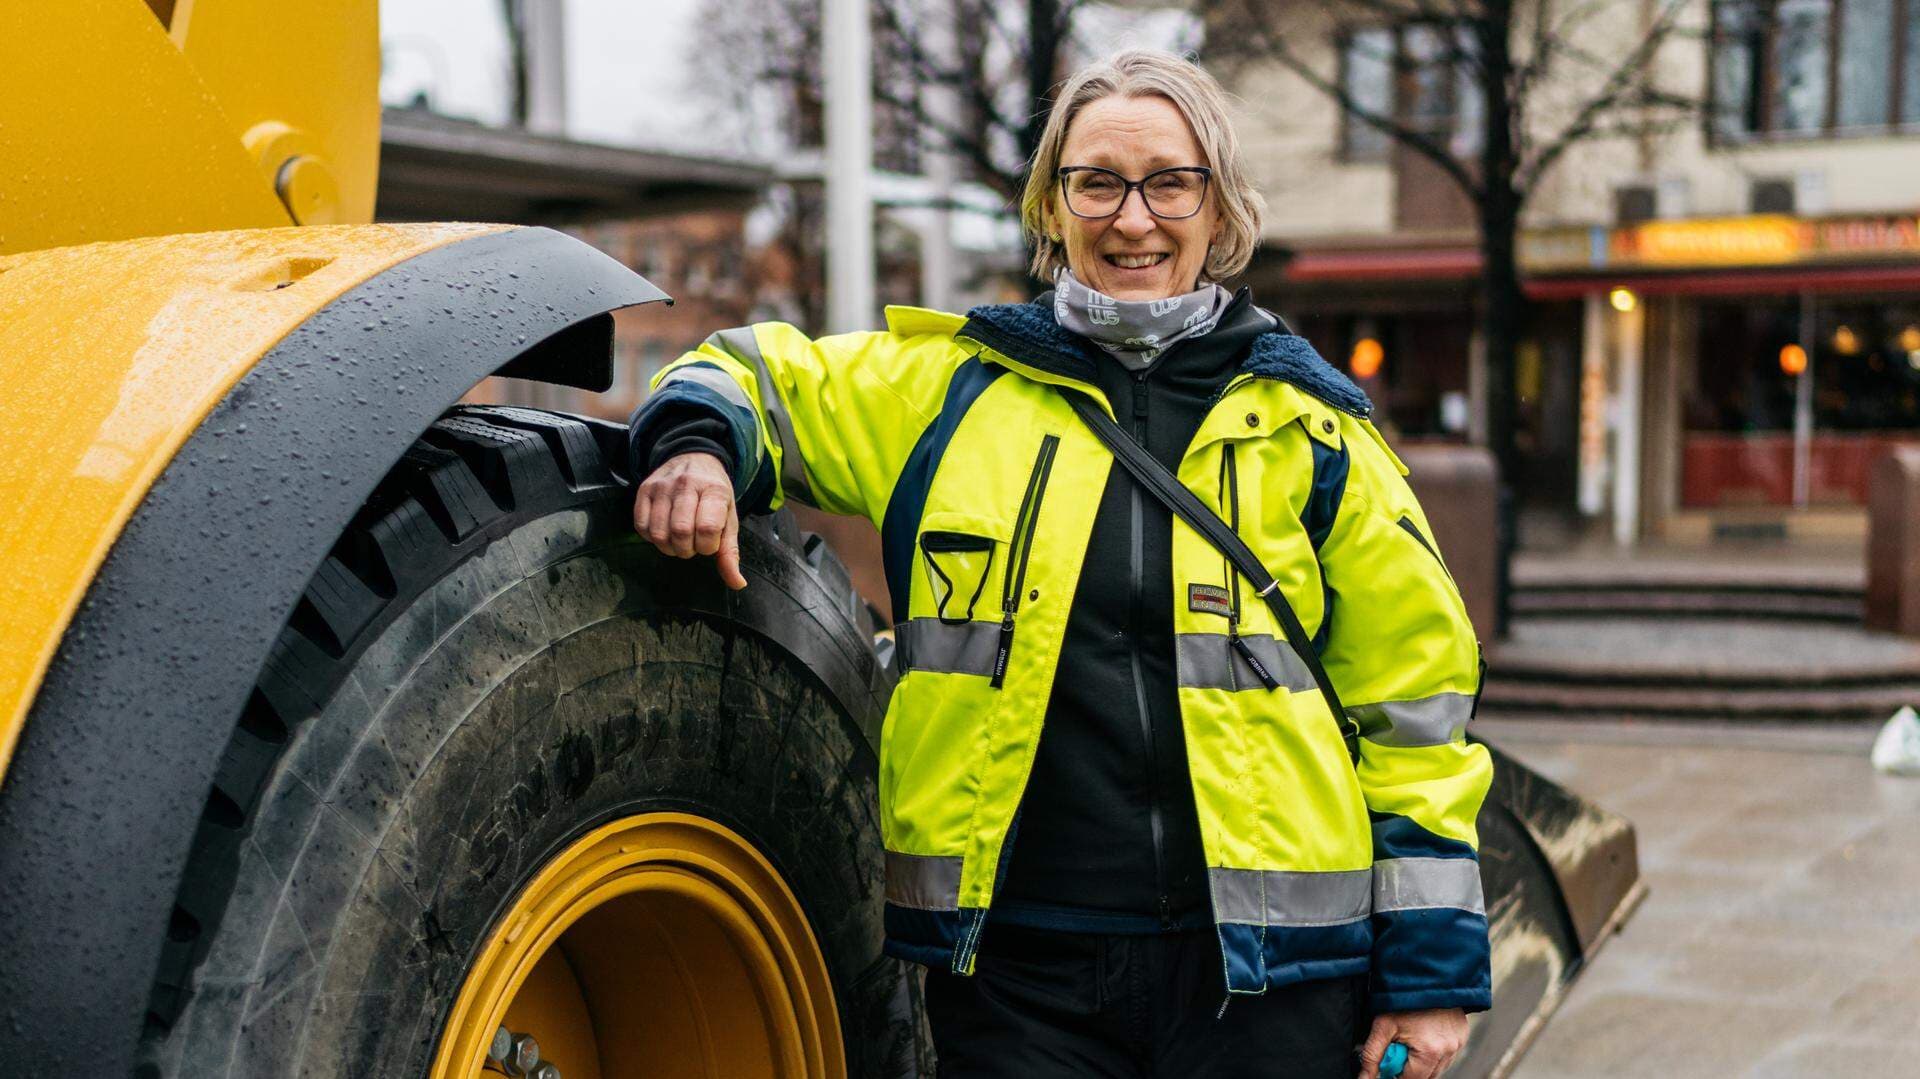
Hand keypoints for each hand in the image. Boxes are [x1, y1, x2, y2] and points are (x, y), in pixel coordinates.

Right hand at [633, 452, 746, 589]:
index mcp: (714, 490)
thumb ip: (730, 552)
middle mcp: (686, 484)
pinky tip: (664, 532)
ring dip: (670, 547)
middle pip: (680, 532)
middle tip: (693, 544)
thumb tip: (737, 583)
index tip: (709, 543)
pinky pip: (641, 526)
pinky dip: (653, 538)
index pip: (707, 528)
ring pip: (659, 533)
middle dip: (687, 549)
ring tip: (679, 540)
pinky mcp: (644, 489)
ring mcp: (662, 486)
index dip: (708, 546)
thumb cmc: (714, 495)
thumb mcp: (729, 518)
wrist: (694, 458)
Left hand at [1357, 1008, 1466, 1078]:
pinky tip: (1424, 1035)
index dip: (1395, 1074)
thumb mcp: (1383, 1025)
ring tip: (1411, 1038)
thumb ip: (1372, 1055)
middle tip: (1399, 1046)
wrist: (1429, 975)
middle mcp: (1448, 1052)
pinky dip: (1434, 1052)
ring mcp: (1458, 1045)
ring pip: (1437, 1068)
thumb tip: (1364, 1078)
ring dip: (1422, 1062)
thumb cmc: (1404, 999)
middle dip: (1409, 1068)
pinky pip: (1447, 1056)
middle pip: (1426, 1077)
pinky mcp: (1462, 1037)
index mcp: (1430, 1052)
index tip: (1389, 1060)